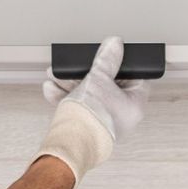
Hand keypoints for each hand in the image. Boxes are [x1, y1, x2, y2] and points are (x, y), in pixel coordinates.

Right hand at [35, 36, 150, 184]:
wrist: (70, 144)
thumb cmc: (92, 116)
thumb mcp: (99, 78)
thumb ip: (107, 59)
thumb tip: (114, 44)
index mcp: (134, 104)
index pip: (135, 78)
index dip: (124, 64)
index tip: (112, 55)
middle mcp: (121, 116)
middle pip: (107, 85)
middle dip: (86, 72)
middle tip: (76, 64)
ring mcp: (103, 123)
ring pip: (89, 95)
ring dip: (71, 83)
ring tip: (56, 74)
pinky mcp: (86, 128)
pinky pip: (78, 107)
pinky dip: (65, 97)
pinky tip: (52, 87)